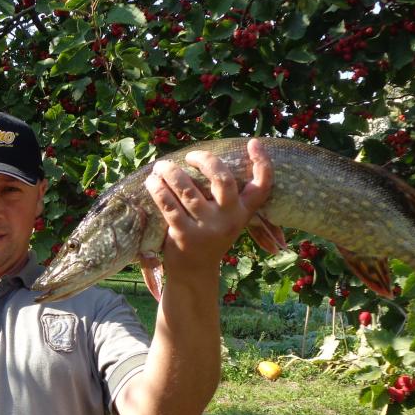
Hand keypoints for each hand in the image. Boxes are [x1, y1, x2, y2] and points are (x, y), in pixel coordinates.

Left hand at [143, 138, 272, 281]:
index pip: (262, 186)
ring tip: (161, 166)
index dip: (262, 162)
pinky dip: (158, 189)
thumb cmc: (208, 235)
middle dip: (204, 160)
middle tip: (189, 156)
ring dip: (171, 172)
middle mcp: (228, 218)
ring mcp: (207, 227)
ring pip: (188, 189)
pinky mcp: (184, 235)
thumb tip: (205, 159)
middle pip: (222, 179)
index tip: (253, 143)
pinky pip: (169, 204)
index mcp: (243, 212)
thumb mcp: (225, 218)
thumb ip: (223, 196)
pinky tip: (152, 181)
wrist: (195, 271)